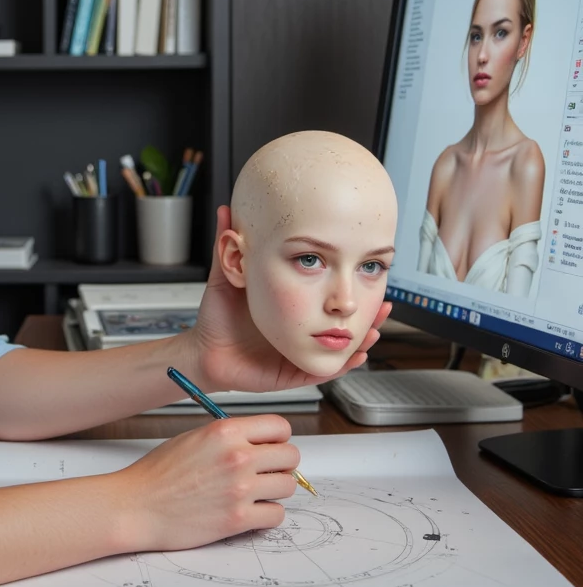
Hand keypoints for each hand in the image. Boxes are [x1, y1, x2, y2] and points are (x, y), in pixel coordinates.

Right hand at [110, 415, 298, 551]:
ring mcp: (240, 489)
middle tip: (265, 473)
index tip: (271, 448)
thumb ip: (229, 437)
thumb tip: (261, 444)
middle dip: (281, 465)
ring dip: (274, 491)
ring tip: (254, 494)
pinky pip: (276, 515)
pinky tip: (248, 512)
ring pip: (288, 487)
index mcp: (226, 431)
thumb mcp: (194, 438)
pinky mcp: (238, 519)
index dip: (278, 439)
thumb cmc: (158, 474)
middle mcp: (237, 457)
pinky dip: (266, 515)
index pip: (280, 427)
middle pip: (291, 457)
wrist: (136, 507)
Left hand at [175, 204, 390, 393]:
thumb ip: (230, 249)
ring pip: (339, 348)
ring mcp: (299, 352)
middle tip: (383, 304)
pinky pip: (323, 371)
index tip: (364, 273)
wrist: (203, 352)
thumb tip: (227, 213)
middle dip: (366, 315)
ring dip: (360, 339)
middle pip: (341, 323)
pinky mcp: (292, 372)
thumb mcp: (227, 279)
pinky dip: (341, 365)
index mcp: (292, 308)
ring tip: (374, 328)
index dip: (348, 287)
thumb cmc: (217, 319)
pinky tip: (355, 356)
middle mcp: (300, 330)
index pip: (328, 299)